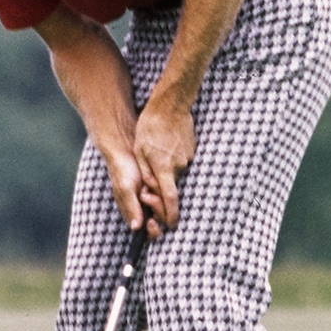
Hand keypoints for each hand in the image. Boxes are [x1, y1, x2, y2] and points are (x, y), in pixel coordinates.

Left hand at [133, 99, 195, 232]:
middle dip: (161, 194)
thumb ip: (146, 173)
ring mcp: (187, 159)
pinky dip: (171, 163)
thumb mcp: (140, 150)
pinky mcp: (191, 152)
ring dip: (164, 173)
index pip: (170, 199)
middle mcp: (179, 166)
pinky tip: (164, 148)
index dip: (170, 215)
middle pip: (171, 189)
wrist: (171, 104)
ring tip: (154, 155)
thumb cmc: (150, 126)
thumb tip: (150, 191)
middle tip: (148, 186)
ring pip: (174, 176)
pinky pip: (179, 165)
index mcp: (164, 167)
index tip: (169, 225)